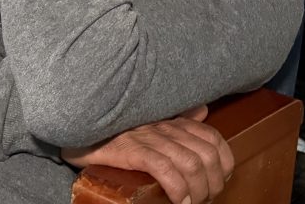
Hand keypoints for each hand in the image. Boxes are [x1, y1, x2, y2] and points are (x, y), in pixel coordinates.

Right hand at [61, 106, 233, 203]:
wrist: (80, 132)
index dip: (224, 164)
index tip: (217, 183)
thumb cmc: (116, 133)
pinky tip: (178, 201)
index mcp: (172, 121)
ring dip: (197, 191)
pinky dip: (178, 189)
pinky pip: (165, 169)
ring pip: (190, 164)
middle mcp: (164, 127)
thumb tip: (202, 109)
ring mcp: (148, 137)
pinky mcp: (131, 150)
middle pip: (207, 156)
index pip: (213, 139)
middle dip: (213, 184)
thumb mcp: (150, 121)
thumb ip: (178, 117)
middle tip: (204, 199)